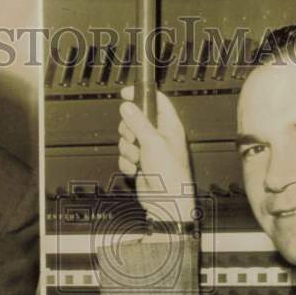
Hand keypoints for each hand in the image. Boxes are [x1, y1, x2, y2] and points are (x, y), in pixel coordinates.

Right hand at [118, 86, 194, 222]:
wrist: (165, 201)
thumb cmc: (170, 174)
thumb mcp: (152, 142)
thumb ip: (138, 122)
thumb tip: (127, 106)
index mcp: (168, 126)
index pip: (156, 101)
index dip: (140, 94)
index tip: (126, 93)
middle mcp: (159, 136)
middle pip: (135, 119)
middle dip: (129, 130)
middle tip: (134, 138)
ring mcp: (148, 150)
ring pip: (127, 139)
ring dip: (128, 150)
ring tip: (138, 159)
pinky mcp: (139, 163)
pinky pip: (125, 156)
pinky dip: (127, 163)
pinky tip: (136, 169)